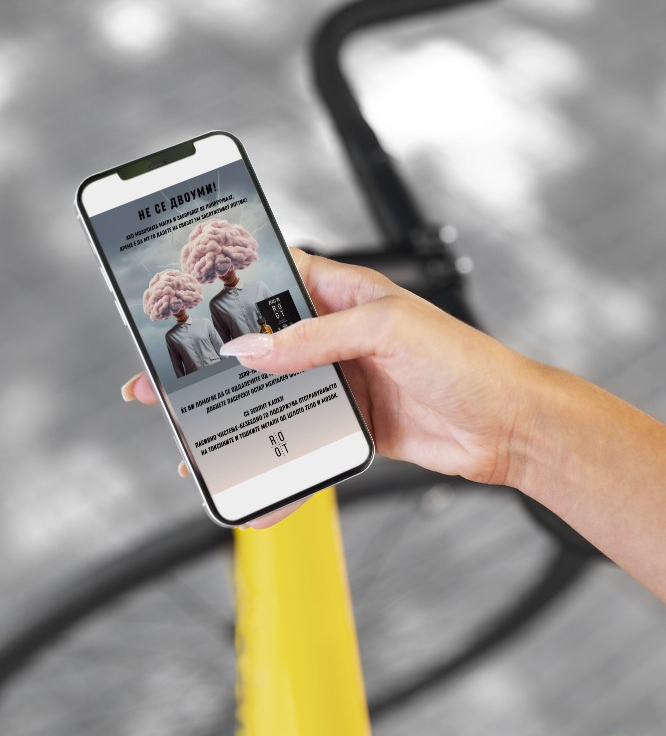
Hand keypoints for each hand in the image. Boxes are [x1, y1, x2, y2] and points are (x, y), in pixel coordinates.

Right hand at [121, 248, 534, 526]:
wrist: (507, 427)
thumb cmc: (464, 362)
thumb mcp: (386, 331)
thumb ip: (314, 340)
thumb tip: (249, 350)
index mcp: (345, 293)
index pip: (274, 278)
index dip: (227, 286)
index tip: (179, 300)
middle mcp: (337, 334)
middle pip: (260, 343)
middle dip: (211, 359)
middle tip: (160, 376)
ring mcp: (342, 380)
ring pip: (273, 391)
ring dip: (234, 407)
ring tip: (188, 425)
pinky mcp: (351, 421)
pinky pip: (300, 431)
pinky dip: (271, 445)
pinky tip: (243, 458)